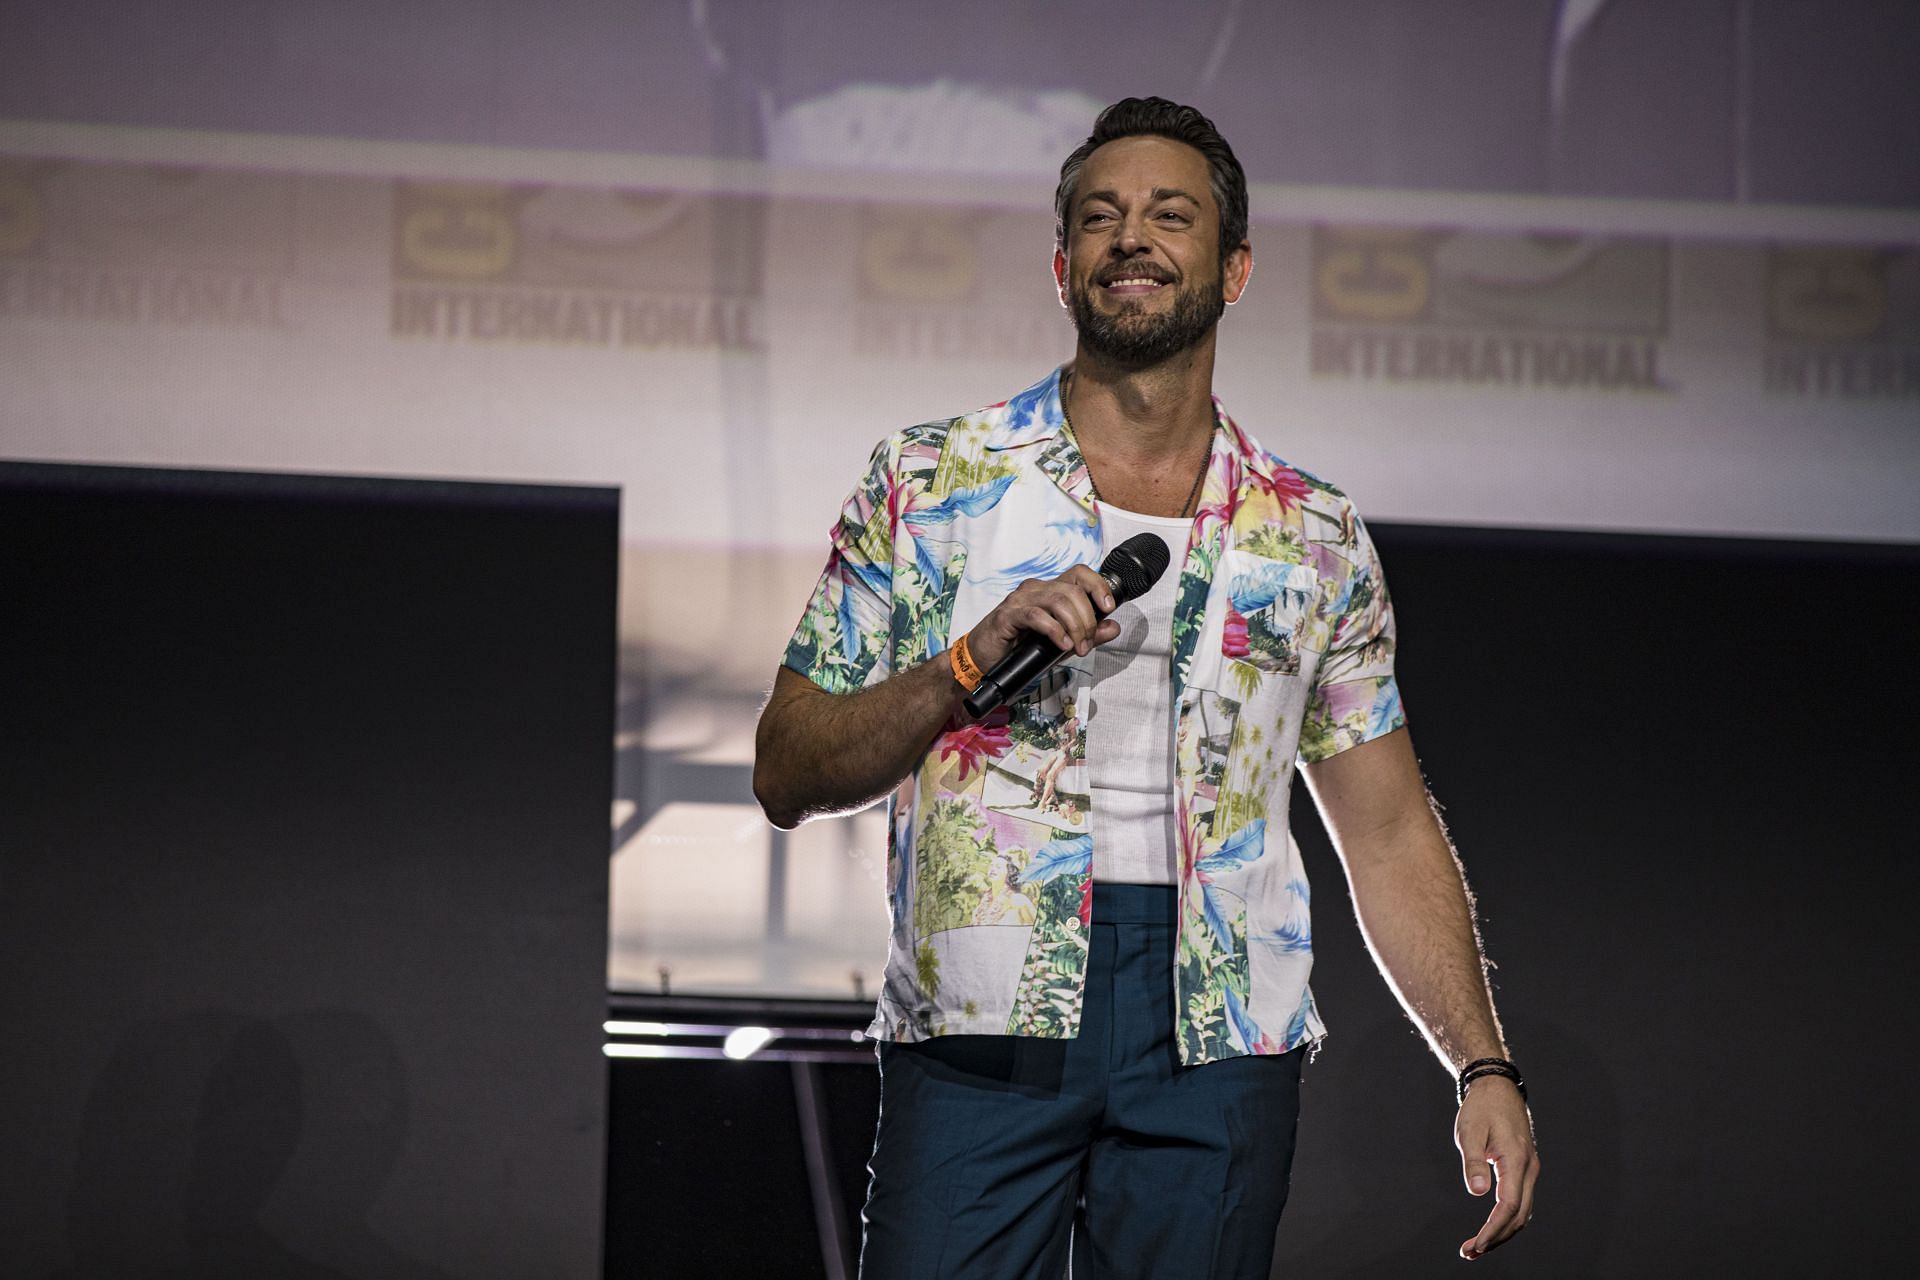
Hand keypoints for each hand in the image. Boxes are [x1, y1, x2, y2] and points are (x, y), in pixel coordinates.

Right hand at [964, 566, 1121, 668]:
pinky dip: (1054, 631)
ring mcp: (1020, 599)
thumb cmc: (1019, 648)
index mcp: (1049, 590)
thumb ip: (1088, 635)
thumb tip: (1113, 627)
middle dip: (1087, 620)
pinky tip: (1060, 644)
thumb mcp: (1062, 643)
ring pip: (1058, 601)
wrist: (984, 659)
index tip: (1108, 607)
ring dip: (1074, 627)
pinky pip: (1037, 616)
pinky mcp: (1008, 614)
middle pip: (1073, 591)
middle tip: (1086, 644)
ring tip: (1075, 647)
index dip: (1098, 585)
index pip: (1079, 573)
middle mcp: (1036, 589)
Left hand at [1454, 1076, 1537, 1259]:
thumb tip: (1476, 1192)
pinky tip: (1490, 1227)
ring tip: (1477, 1246)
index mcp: (1516, 1160)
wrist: (1497, 1087)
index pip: (1508, 1206)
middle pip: (1519, 1216)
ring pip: (1522, 1211)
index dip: (1493, 1229)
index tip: (1476, 1245)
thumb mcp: (1470, 1131)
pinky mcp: (1524, 1168)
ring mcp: (1530, 1169)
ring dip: (1502, 1231)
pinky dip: (1506, 1218)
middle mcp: (1529, 1168)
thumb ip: (1473, 1161)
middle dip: (1497, 1238)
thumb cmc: (1481, 1107)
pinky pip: (1520, 1200)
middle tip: (1471, 1252)